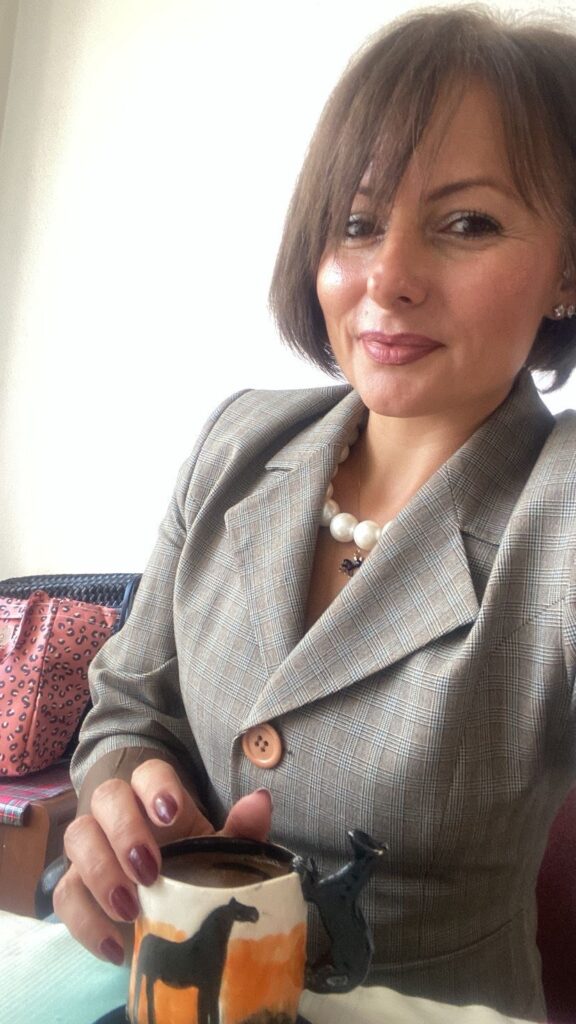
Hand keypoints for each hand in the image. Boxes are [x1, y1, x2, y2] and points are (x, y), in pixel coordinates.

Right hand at [53, 759, 271, 964]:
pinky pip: (65, 895)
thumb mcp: (220, 851)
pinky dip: (85, 922)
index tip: (170, 815)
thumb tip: (260, 801)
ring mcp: (92, 847)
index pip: (148, 772)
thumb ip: (242, 830)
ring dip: (100, 872)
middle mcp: (117, 813)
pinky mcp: (75, 886)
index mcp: (156, 798)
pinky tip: (116, 946)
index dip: (155, 786)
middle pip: (106, 797)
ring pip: (77, 837)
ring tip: (130, 910)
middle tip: (149, 872)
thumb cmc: (195, 864)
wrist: (169, 903)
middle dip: (124, 831)